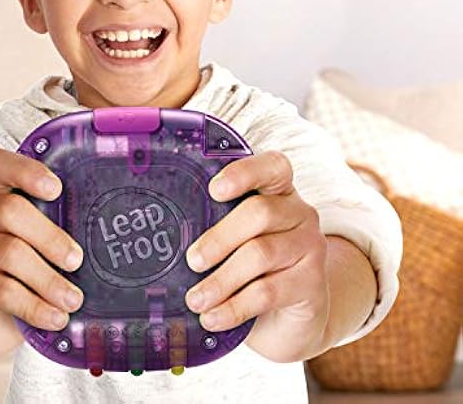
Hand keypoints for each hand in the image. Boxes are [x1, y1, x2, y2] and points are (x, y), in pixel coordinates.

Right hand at [0, 149, 84, 360]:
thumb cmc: (17, 270)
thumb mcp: (33, 242)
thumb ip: (54, 227)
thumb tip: (101, 236)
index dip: (26, 171)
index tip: (56, 188)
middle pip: (10, 211)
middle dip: (50, 237)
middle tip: (77, 260)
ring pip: (8, 253)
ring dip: (48, 278)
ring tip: (73, 298)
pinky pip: (1, 290)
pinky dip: (34, 305)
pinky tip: (55, 316)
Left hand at [184, 150, 328, 362]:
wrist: (292, 316)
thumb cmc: (253, 267)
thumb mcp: (238, 240)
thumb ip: (217, 226)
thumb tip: (171, 237)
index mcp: (278, 190)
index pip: (272, 167)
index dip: (244, 173)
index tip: (214, 190)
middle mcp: (299, 212)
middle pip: (259, 213)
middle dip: (219, 238)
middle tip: (192, 260)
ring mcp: (310, 246)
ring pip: (260, 254)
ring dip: (221, 280)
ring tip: (195, 299)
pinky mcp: (312, 283)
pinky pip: (267, 292)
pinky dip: (234, 307)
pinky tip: (213, 317)